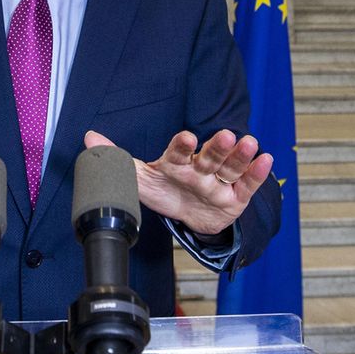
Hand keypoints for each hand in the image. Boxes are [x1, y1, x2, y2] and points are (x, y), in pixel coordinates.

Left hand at [82, 128, 271, 235]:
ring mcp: (219, 182)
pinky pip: (247, 184)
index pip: (179, 153)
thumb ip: (119, 160)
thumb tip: (89, 138)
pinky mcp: (236, 196)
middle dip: (217, 147)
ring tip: (249, 143)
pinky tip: (265, 159)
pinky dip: (256, 173)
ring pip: (230, 167)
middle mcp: (201, 170)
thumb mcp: (142, 179)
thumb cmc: (167, 191)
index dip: (182, 146)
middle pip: (209, 157)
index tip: (185, 137)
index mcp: (177, 164)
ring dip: (240, 156)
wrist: (192, 217)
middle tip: (225, 136)